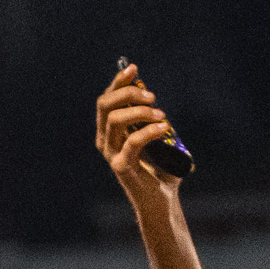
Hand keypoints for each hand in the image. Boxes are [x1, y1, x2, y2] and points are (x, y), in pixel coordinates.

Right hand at [95, 63, 178, 195]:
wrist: (162, 200)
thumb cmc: (160, 168)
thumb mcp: (156, 135)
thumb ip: (150, 116)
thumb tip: (146, 91)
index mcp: (109, 131)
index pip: (106, 99)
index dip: (118, 82)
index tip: (134, 68)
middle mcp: (105, 141)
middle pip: (105, 105)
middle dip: (128, 93)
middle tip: (152, 96)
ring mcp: (111, 154)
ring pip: (115, 120)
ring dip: (140, 111)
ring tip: (162, 115)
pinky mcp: (121, 167)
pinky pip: (132, 141)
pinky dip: (149, 130)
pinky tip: (164, 127)